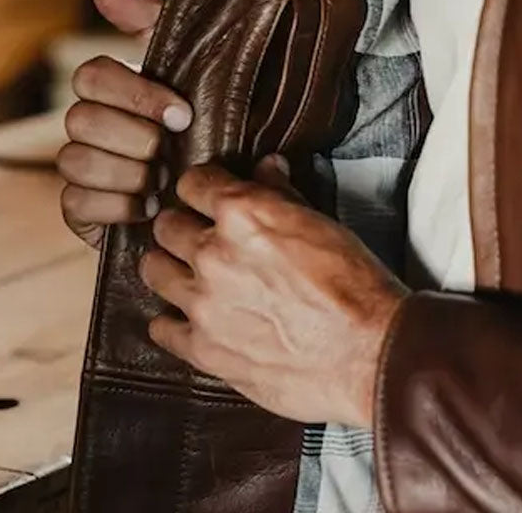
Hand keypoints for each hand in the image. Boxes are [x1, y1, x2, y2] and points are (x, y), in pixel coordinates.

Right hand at [57, 0, 192, 247]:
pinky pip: (76, 204)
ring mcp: (84, 167)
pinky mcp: (84, 211)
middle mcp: (91, 123)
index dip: (136, 96)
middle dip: (135, 138)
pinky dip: (116, 207)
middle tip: (174, 150)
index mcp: (114, 87)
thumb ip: (153, 18)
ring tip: (166, 179)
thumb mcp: (196, 60)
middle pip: (79, 120)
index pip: (91, 76)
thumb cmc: (215, 113)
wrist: (230, 184)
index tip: (184, 115)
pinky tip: (152, 205)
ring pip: (75, 161)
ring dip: (128, 172)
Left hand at [140, 157, 407, 427]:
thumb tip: (267, 169)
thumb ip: (283, 195)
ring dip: (169, 266)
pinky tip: (191, 318)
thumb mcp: (323, 224)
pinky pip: (161, 327)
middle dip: (182, 224)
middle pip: (166, 224)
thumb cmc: (355, 285)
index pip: (193, 182)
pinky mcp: (202, 349)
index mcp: (243, 213)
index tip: (209, 194)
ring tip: (188, 272)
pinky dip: (172, 320)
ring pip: (153, 269)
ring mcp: (202, 303)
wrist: (369, 353)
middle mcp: (213, 253)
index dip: (203, 185)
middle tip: (199, 234)